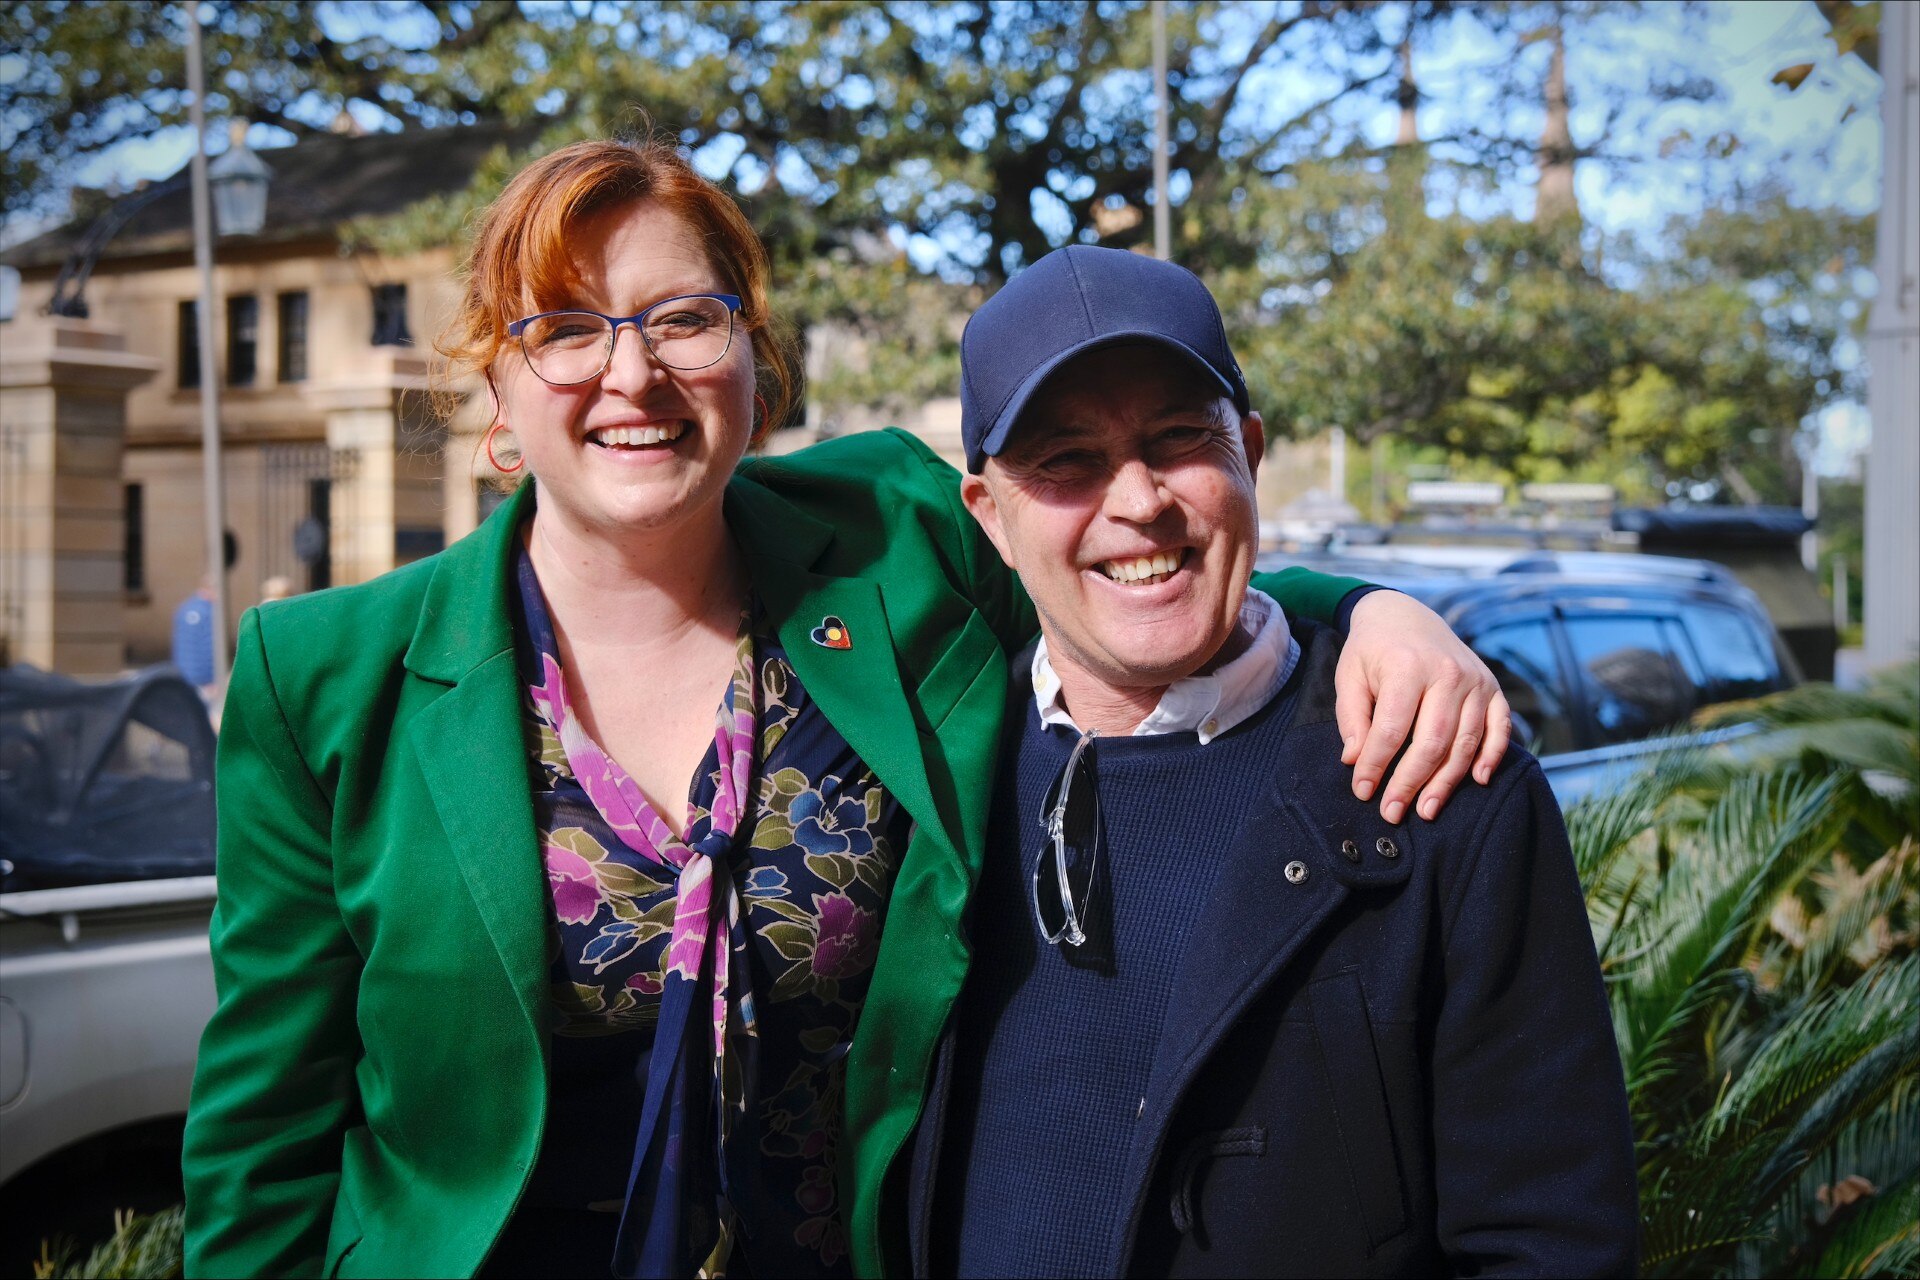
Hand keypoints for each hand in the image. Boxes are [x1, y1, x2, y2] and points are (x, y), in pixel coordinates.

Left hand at [1334, 591, 1511, 822]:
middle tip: (1392, 812)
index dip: (1377, 765)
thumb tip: (1355, 761)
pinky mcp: (1492, 688)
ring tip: (1426, 810)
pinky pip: (1499, 727)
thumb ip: (1352, 719)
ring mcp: (1475, 680)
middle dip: (1411, 783)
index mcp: (1406, 666)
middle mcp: (1447, 673)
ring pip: (1465, 742)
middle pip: (1433, 741)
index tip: (1363, 791)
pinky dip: (1492, 755)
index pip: (1392, 729)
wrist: (1403, 614)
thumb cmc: (1371, 650)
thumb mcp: (1349, 676)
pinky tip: (1478, 781)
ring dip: (1446, 782)